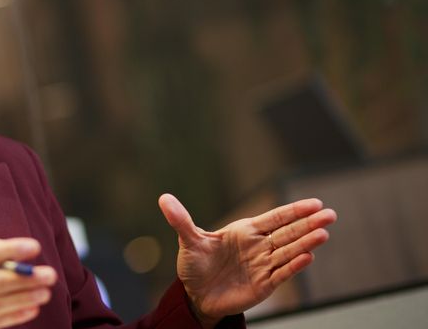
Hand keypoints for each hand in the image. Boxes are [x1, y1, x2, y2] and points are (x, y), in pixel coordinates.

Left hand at [158, 194, 336, 327]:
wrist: (196, 295)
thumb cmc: (195, 265)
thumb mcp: (188, 241)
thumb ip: (181, 220)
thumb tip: (163, 198)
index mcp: (245, 231)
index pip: (274, 218)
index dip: (294, 211)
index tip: (315, 203)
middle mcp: (258, 246)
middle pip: (288, 233)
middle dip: (308, 224)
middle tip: (330, 214)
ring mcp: (263, 265)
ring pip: (288, 252)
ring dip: (306, 243)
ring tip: (324, 234)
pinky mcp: (263, 285)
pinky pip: (281, 274)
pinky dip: (294, 266)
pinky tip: (308, 258)